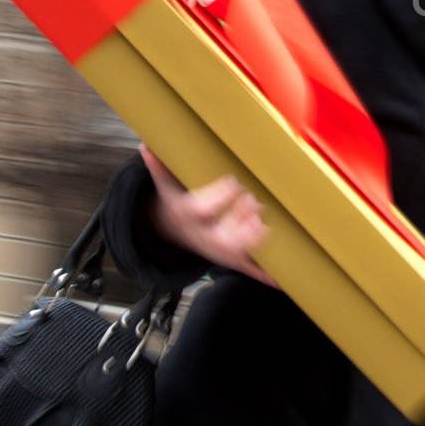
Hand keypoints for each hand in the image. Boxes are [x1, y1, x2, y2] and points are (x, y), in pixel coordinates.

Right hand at [139, 144, 275, 287]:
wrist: (176, 232)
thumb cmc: (179, 204)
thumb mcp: (166, 187)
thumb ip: (159, 168)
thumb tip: (144, 146)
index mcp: (191, 216)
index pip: (203, 209)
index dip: (218, 197)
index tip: (233, 182)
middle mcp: (206, 236)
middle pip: (222, 237)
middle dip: (239, 224)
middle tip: (255, 203)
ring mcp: (220, 249)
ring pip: (238, 252)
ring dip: (253, 242)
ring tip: (266, 226)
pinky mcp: (233, 258)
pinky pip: (249, 270)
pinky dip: (264, 276)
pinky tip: (280, 279)